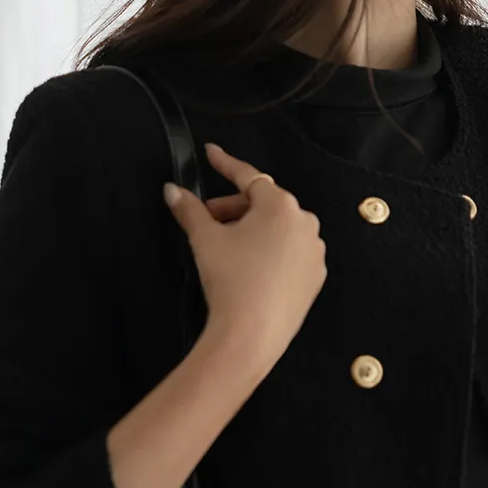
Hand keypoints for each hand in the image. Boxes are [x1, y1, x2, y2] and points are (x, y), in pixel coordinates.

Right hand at [163, 143, 327, 370]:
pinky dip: (270, 251)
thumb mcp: (204, 239)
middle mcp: (305, 222)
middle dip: (233, 208)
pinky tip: (249, 267)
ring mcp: (314, 251)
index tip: (210, 153)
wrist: (252, 334)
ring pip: (278, 229)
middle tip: (206, 219)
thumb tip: (172, 190)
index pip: (248, 176)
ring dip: (252, 229)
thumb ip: (189, 209)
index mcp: (280, 205)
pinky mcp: (315, 277)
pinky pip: (290, 252)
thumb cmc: (230, 279)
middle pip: (264, 204)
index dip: (225, 164)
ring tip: (226, 246)